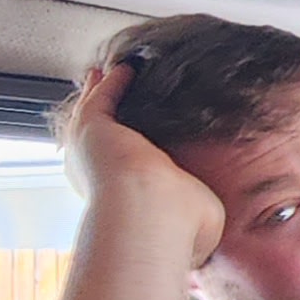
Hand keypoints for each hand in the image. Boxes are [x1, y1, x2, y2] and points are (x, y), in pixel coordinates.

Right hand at [55, 63, 228, 266]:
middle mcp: (100, 176)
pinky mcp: (93, 128)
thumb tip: (208, 230)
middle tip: (104, 97)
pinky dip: (111, 83)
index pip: (117, 175)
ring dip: (99, 93)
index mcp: (122, 200)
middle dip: (100, 119)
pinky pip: (100, 99)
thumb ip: (199, 216)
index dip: (123, 156)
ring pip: (90, 115)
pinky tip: (126, 68)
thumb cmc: (176, 228)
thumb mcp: (196, 223)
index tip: (130, 143)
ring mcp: (92, 150)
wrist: (150, 213)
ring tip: (109, 73)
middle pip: (96, 140)